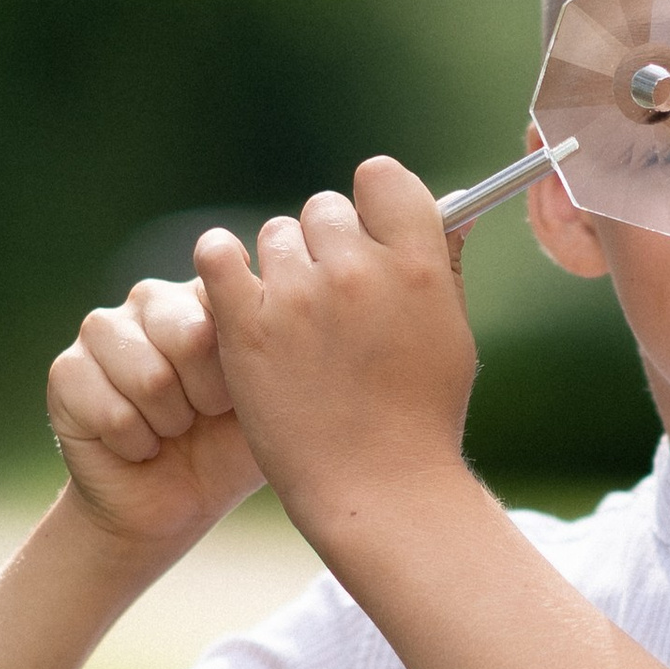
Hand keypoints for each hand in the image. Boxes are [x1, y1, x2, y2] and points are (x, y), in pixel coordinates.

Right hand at [47, 273, 263, 553]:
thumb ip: (279, 346)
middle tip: (202, 416)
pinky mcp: (66, 371)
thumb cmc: (228, 447)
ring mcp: (101, 329)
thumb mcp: (269, 397)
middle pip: (189, 335)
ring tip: (171, 429)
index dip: (238, 367)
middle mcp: (151, 300)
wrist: (172, 504)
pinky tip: (138, 445)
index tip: (235, 396)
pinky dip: (136, 446)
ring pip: (150, 378)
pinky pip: (114, 413)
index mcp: (203, 294)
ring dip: (170, 424)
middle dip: (206, 397)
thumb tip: (287, 298)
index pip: (228, 302)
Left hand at [195, 158, 475, 548]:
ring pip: (275, 236)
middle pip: (325, 209)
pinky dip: (224, 266)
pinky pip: (217, 256)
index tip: (371, 234)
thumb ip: (441, 264)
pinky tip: (238, 291)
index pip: (381, 177)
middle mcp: (358, 272)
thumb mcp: (451, 333)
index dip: (373, 203)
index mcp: (418, 266)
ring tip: (297, 324)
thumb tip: (452, 207)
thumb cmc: (421, 419)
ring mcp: (298, 298)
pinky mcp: (246, 327)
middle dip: (328, 245)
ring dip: (283, 269)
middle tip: (333, 299)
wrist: (377, 491)